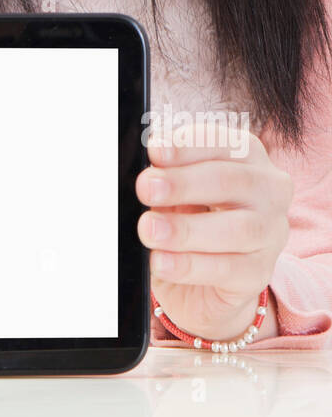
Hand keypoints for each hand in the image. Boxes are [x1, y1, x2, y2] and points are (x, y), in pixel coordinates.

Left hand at [135, 114, 291, 340]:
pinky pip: (229, 269)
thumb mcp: (177, 189)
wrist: (206, 273)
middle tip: (145, 188)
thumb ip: (165, 175)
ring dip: (186, 229)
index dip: (187, 146)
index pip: (222, 143)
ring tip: (149, 230)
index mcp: (247, 155)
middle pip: (231, 180)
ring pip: (237, 229)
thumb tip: (145, 173)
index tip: (154, 150)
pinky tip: (162, 262)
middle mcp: (268, 189)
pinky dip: (191, 266)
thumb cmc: (191, 214)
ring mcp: (271, 232)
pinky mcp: (260, 272)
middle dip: (184, 184)